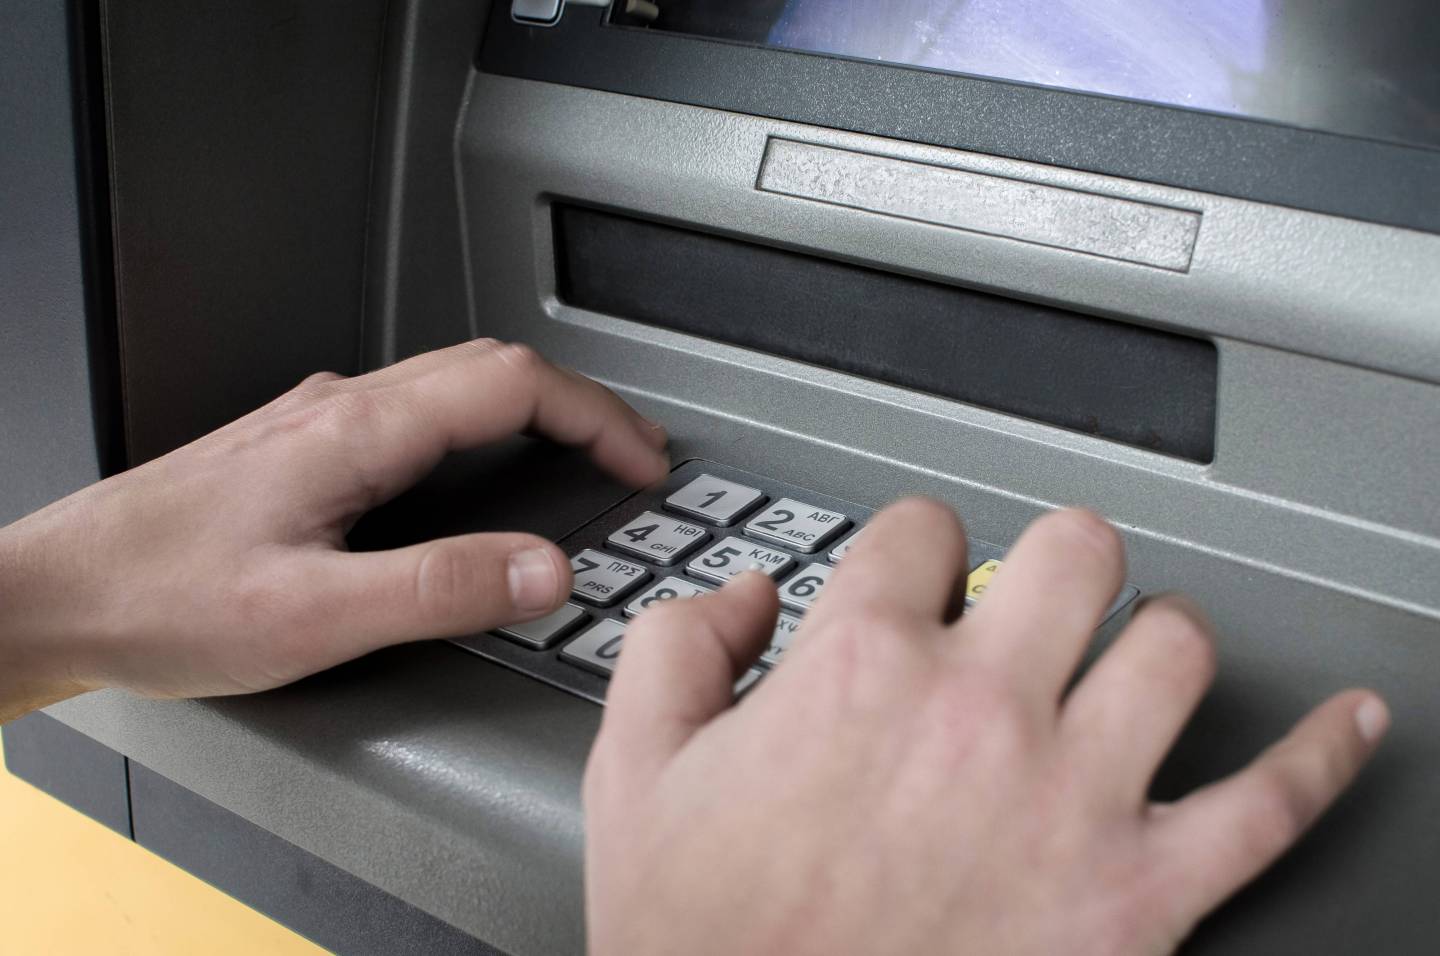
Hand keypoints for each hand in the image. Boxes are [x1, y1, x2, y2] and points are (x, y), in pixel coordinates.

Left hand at [0, 340, 667, 719]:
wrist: (54, 592)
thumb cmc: (159, 599)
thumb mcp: (314, 614)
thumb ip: (441, 587)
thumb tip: (545, 568)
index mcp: (358, 432)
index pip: (515, 384)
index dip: (598, 416)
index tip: (644, 461)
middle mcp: (341, 408)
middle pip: (494, 368)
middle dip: (582, 405)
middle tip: (633, 456)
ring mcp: (318, 421)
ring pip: (455, 385)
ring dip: (534, 413)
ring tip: (579, 459)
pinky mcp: (301, 447)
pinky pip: (419, 412)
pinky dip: (483, 430)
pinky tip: (481, 475)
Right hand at [584, 500, 1387, 954]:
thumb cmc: (705, 943)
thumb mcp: (637, 773)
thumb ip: (677, 648)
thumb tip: (746, 597)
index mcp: (860, 668)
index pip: (919, 531)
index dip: (910, 548)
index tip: (910, 581)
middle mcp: (977, 712)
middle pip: (1072, 553)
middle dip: (1048, 564)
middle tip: (1034, 600)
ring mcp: (1070, 797)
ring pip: (1173, 646)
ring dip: (1151, 643)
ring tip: (1127, 662)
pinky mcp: (1139, 897)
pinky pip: (1271, 805)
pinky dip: (1321, 757)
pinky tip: (1343, 728)